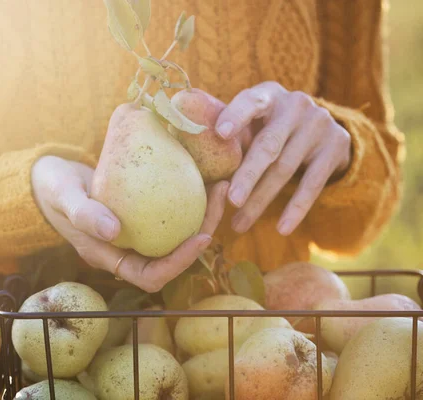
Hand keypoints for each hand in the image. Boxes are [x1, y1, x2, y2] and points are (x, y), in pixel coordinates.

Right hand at [31, 151, 227, 293]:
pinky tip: (201, 171)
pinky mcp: (143, 209)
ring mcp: (137, 229)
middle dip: (203, 231)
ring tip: (219, 182)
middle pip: (174, 253)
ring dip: (203, 212)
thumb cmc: (52, 189)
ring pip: (177, 230)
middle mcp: (129, 247)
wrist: (50, 176)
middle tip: (221, 195)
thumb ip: (83, 213)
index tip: (202, 236)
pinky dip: (188, 194)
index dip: (179, 263)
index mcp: (111, 256)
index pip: (152, 276)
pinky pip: (171, 208)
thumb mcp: (63, 197)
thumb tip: (113, 231)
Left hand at [214, 81, 351, 235]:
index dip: (236, 116)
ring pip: (286, 169)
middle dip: (248, 175)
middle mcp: (296, 105)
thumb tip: (185, 144)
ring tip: (239, 224)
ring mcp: (319, 125)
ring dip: (261, 200)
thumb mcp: (253, 120)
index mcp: (267, 94)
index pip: (251, 102)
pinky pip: (313, 183)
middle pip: (269, 145)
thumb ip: (228, 130)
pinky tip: (282, 228)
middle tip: (231, 200)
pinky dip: (296, 208)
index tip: (220, 133)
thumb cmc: (268, 125)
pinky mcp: (335, 147)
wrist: (322, 126)